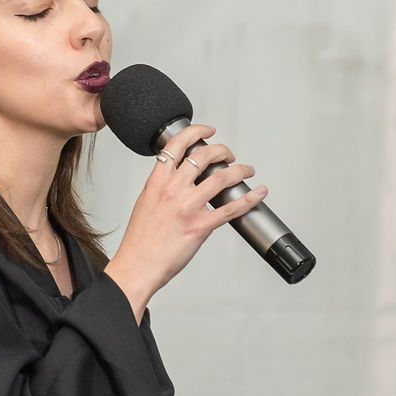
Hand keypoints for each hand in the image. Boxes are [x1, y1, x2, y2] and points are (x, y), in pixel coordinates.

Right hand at [103, 122, 269, 317]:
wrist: (137, 265)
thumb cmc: (140, 240)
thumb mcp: (146, 202)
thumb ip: (162, 186)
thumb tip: (178, 177)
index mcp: (157, 182)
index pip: (177, 145)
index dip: (196, 132)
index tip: (208, 130)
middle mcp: (173, 190)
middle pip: (204, 156)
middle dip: (223, 150)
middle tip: (229, 154)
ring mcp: (188, 207)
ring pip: (222, 178)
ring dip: (240, 170)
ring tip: (246, 170)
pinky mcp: (200, 226)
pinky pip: (231, 208)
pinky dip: (249, 198)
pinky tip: (258, 193)